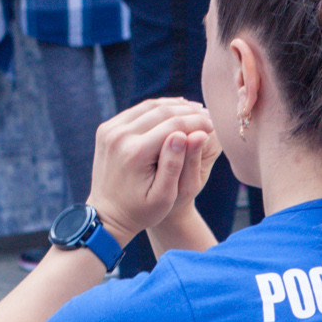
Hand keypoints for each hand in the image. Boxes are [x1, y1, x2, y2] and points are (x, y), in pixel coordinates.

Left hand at [87, 98, 216, 244]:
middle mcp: (119, 136)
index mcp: (135, 153)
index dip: (197, 123)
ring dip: (174, 106)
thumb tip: (189, 135)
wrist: (106, 214)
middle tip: (208, 116)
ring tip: (195, 111)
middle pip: (161, 112)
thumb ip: (176, 165)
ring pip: (149, 107)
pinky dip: (157, 109)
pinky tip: (174, 112)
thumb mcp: (164, 196)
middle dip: (188, 112)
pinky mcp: (107, 129)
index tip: (214, 125)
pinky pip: (137, 111)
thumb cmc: (141, 211)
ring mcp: (110, 130)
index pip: (173, 126)